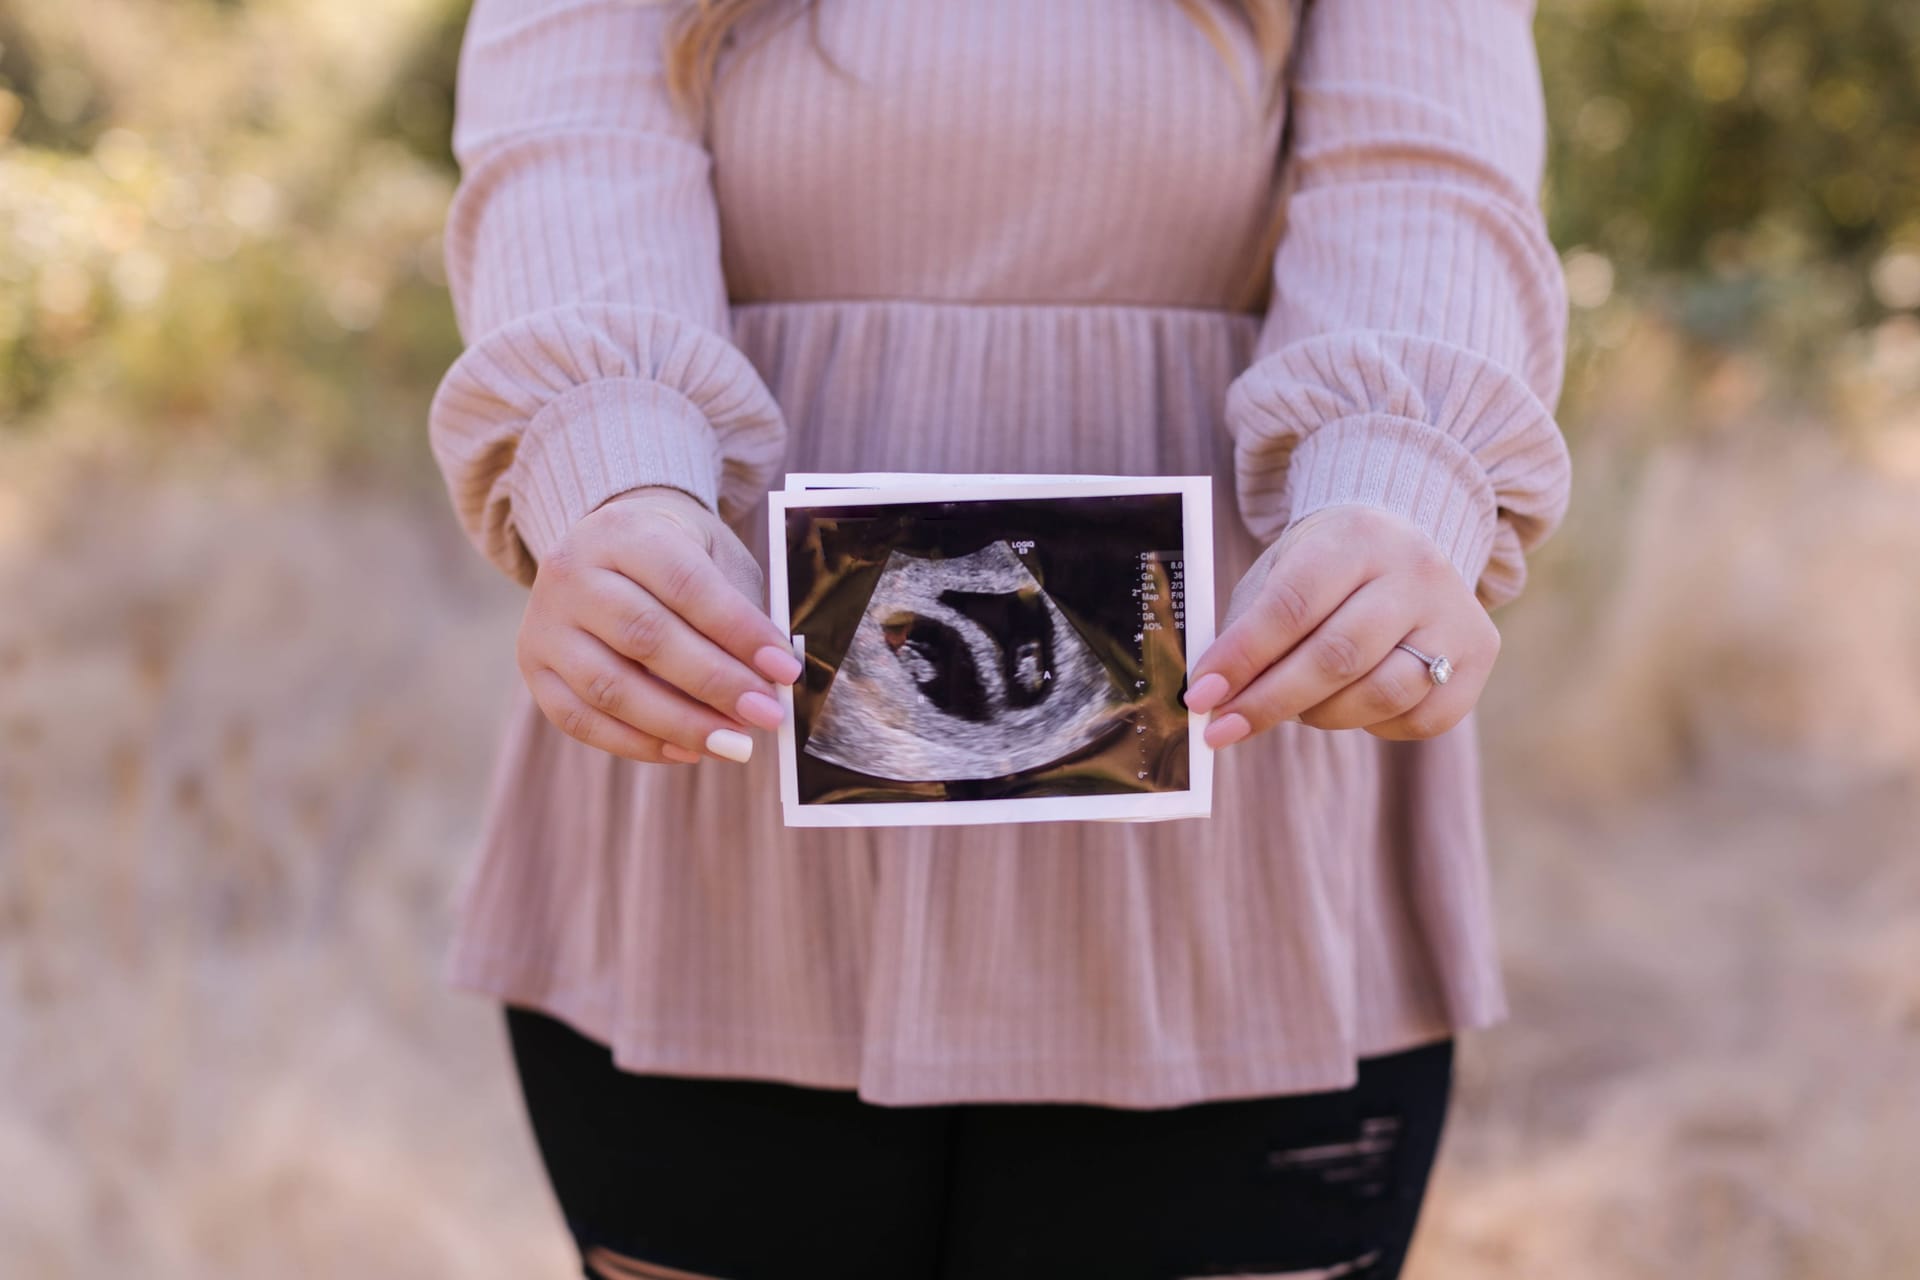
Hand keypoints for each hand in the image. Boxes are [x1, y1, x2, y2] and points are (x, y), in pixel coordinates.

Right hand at [516, 485, 801, 764]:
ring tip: (735, 744)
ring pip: (610, 687)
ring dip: (680, 724)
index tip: (784, 670)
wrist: (605, 545)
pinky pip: (582, 720)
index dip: (738, 632)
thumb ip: (737, 609)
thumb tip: (768, 681)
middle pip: (645, 637)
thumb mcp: (712, 556)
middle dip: (714, 684)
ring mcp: (545, 623)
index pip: (685, 584)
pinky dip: (638, 744)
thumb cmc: (675, 556)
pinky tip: (688, 752)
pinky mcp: (534, 668)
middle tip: (766, 715)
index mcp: (622, 532)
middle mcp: (572, 572)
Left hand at [1185, 505, 1499, 744]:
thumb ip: (1249, 629)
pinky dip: (1374, 725)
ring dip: (1321, 715)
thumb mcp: (1281, 572)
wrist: (1404, 541)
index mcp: (1357, 537)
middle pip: (1337, 657)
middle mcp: (1416, 570)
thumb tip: (1214, 700)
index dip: (1242, 657)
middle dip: (1270, 702)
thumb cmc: (1324, 569)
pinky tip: (1353, 704)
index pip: (1292, 606)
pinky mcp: (1479, 655)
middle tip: (1224, 729)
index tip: (1202, 695)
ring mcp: (1455, 613)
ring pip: (1380, 694)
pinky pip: (1421, 718)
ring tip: (1295, 707)